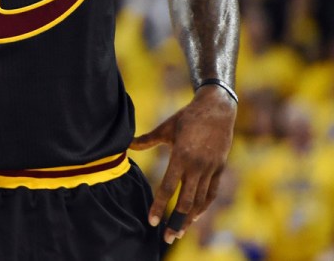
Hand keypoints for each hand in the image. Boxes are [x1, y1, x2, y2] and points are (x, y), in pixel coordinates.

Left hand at [129, 85, 235, 243]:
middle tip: (167, 238)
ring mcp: (210, 168)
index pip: (168, 187)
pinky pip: (212, 192)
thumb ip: (147, 140)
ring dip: (190, 218)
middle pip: (186, 201)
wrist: (217, 109)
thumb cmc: (187, 118)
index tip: (151, 221)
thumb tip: (128, 145)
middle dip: (175, 221)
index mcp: (181, 156)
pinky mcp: (220, 168)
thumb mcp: (166, 128)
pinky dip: (204, 206)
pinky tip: (195, 216)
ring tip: (180, 232)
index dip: (159, 206)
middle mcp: (197, 166)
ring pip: (200, 200)